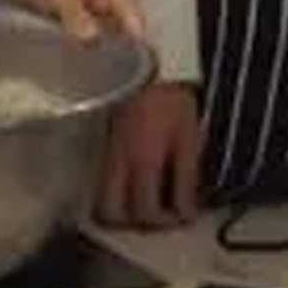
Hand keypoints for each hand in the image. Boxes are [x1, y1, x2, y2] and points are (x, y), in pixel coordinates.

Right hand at [98, 82, 202, 229]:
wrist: (146, 64)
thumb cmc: (171, 98)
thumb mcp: (188, 138)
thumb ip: (186, 178)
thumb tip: (187, 211)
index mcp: (142, 163)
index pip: (146, 212)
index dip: (167, 222)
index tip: (184, 216)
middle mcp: (117, 163)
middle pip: (109, 214)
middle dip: (132, 223)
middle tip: (158, 215)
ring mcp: (104, 153)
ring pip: (99, 198)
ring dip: (120, 209)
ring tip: (146, 200)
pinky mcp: (101, 144)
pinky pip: (101, 179)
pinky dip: (115, 191)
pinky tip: (135, 182)